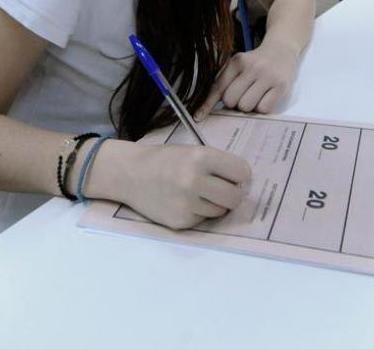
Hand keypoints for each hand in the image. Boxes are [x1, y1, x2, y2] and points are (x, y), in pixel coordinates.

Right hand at [120, 143, 250, 229]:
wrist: (130, 174)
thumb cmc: (165, 160)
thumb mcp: (192, 151)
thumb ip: (217, 164)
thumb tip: (243, 185)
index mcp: (201, 157)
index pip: (241, 172)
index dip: (239, 175)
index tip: (233, 176)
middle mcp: (194, 181)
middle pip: (235, 197)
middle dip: (231, 194)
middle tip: (220, 189)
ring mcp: (187, 204)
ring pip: (220, 211)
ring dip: (214, 204)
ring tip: (195, 193)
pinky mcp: (180, 221)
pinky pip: (202, 219)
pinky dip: (197, 212)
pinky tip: (181, 201)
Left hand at [196, 40, 299, 120]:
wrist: (282, 51)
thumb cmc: (255, 62)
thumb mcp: (238, 65)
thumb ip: (224, 82)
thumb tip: (208, 108)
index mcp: (237, 61)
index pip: (218, 87)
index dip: (208, 104)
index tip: (199, 116)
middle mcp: (252, 67)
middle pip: (231, 100)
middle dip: (234, 103)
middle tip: (242, 94)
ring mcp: (267, 76)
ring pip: (246, 106)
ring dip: (249, 106)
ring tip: (255, 94)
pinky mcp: (281, 86)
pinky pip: (263, 109)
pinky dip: (262, 108)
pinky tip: (265, 97)